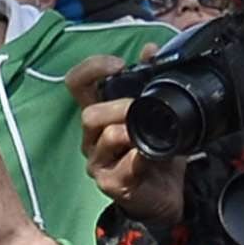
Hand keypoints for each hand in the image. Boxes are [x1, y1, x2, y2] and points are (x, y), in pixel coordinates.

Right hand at [71, 58, 183, 230]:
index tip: (118, 65)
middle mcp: (92, 138)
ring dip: (131, 131)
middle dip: (120, 106)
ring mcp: (98, 162)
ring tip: (151, 135)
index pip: (77, 84)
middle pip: (89, 113)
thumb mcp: (157, 112)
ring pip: (106, 136)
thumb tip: (151, 49)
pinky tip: (152, 156)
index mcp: (99, 115)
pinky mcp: (110, 183)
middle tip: (143, 108)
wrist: (166, 195)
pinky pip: (124, 165)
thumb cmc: (156, 154)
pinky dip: (141, 157)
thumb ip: (150, 81)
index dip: (91, 68)